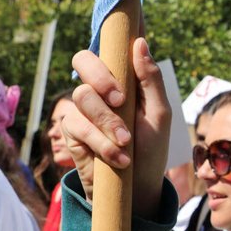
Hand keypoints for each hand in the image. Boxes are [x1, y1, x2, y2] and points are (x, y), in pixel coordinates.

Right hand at [63, 39, 173, 219]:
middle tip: (120, 100)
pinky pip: (78, 125)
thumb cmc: (151, 148)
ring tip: (126, 142)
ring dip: (108, 121)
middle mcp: (99, 89)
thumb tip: (139, 43)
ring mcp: (83, 109)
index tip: (126, 63)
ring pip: (82, 96)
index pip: (107, 50)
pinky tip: (118, 158)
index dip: (110, 46)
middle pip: (82, 61)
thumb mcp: (159, 114)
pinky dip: (101, 142)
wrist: (137, 187)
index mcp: (122, 80)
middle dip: (101, 78)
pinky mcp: (72, 131)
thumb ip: (150, 79)